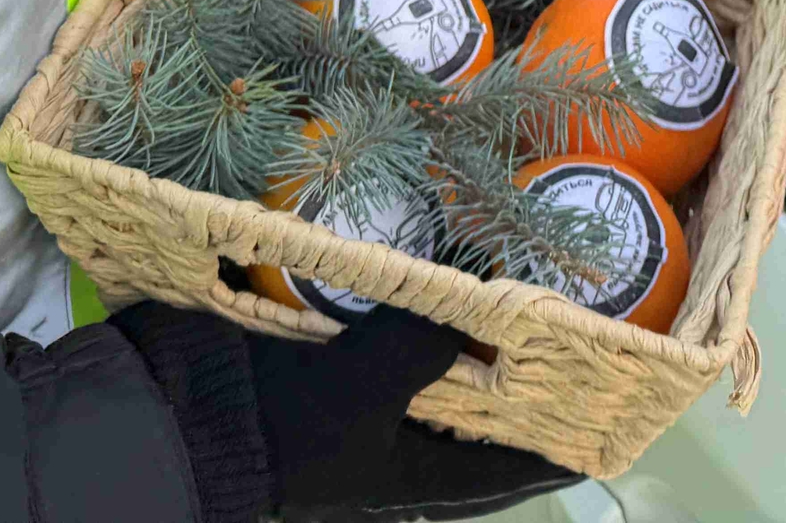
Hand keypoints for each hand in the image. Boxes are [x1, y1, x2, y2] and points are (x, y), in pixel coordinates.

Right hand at [248, 307, 576, 521]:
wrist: (192, 416)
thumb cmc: (288, 423)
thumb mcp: (365, 388)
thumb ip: (422, 350)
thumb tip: (466, 323)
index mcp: (409, 481)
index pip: (497, 477)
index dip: (543, 460)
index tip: (592, 441)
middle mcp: (389, 460)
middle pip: (468, 436)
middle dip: (510, 404)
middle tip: (557, 366)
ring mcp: (356, 426)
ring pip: (429, 397)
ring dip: (461, 363)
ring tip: (505, 326)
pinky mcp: (325, 390)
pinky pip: (387, 366)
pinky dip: (412, 339)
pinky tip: (431, 304)